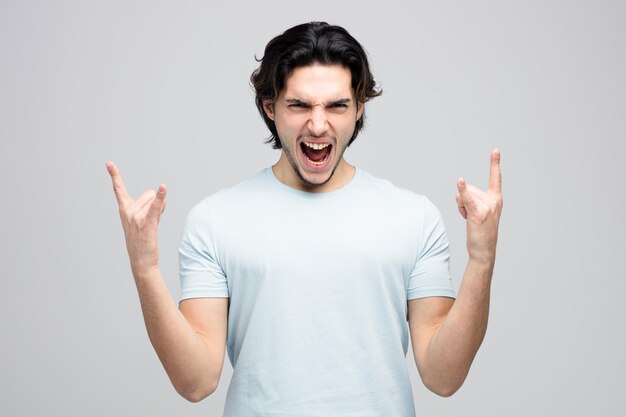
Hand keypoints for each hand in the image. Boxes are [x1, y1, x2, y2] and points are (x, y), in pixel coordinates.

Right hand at [106, 161, 166, 275]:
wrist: (141, 260)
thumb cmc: (142, 239)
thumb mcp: (143, 219)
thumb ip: (151, 204)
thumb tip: (162, 193)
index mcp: (124, 209)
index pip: (119, 189)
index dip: (114, 175)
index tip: (109, 163)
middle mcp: (127, 211)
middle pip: (150, 193)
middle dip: (155, 204)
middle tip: (149, 221)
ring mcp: (135, 217)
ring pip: (156, 200)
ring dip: (159, 210)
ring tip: (152, 225)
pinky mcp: (146, 223)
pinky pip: (154, 207)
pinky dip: (160, 197)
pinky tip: (164, 187)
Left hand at [455, 149, 502, 264]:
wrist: (484, 251)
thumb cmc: (480, 231)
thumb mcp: (478, 211)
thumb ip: (470, 198)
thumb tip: (460, 189)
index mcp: (496, 199)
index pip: (496, 178)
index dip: (495, 163)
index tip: (495, 150)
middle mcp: (494, 201)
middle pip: (469, 188)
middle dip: (465, 201)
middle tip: (471, 216)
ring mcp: (487, 207)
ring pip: (464, 195)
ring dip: (461, 207)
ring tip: (470, 220)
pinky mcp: (478, 213)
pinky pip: (466, 198)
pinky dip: (462, 190)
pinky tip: (460, 181)